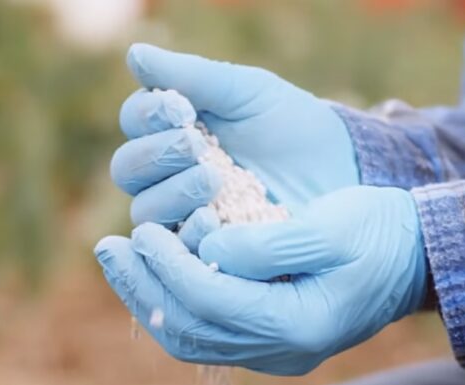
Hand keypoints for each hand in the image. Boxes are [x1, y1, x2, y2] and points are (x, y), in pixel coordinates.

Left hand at [94, 186, 425, 374]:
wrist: (419, 259)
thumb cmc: (381, 233)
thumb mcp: (330, 225)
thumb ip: (267, 243)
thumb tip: (206, 247)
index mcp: (297, 325)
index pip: (210, 301)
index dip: (168, 267)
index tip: (140, 230)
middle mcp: (280, 351)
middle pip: (189, 330)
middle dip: (143, 287)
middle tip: (109, 246)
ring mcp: (273, 353)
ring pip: (191, 337)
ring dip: (149, 297)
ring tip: (119, 257)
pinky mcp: (268, 340)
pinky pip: (206, 332)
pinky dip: (173, 301)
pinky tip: (154, 269)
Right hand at [110, 43, 358, 226]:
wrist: (337, 173)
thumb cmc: (290, 125)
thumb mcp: (247, 93)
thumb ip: (193, 76)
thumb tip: (134, 53)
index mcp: (171, 128)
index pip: (134, 120)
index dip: (148, 114)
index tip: (179, 109)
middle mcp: (166, 174)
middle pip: (128, 168)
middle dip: (157, 154)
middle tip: (196, 145)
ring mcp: (181, 214)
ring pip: (145, 210)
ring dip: (172, 192)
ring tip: (212, 179)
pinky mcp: (202, 249)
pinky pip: (174, 250)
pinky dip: (187, 232)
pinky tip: (213, 217)